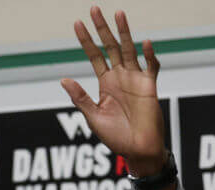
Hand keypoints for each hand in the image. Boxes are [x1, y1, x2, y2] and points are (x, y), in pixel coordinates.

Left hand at [61, 7, 165, 176]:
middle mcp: (120, 77)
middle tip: (94, 8)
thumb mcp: (93, 117)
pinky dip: (149, 55)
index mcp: (105, 83)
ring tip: (118, 14)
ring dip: (124, 32)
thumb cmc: (115, 137)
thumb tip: (63, 79)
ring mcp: (135, 79)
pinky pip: (151, 67)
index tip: (77, 24)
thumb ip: (80, 98)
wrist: (137, 150)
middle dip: (102, 28)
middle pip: (110, 46)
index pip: (94, 56)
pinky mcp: (150, 86)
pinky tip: (144, 43)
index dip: (86, 41)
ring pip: (129, 49)